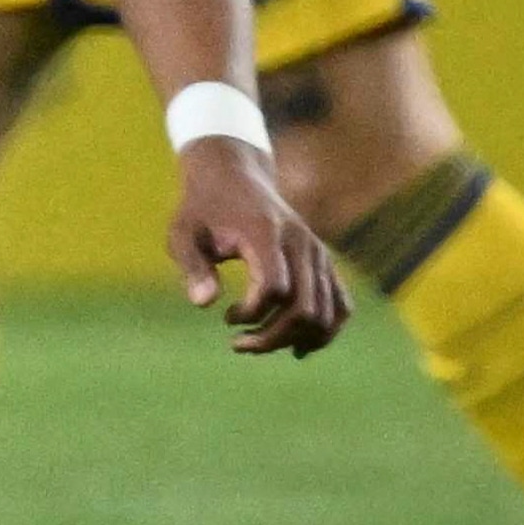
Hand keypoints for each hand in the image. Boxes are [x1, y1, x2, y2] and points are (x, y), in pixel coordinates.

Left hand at [170, 137, 345, 354]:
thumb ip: (191, 266)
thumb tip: (204, 304)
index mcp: (267, 233)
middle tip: (238, 343)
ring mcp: (319, 254)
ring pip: (326, 313)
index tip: (226, 316)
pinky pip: (341, 305)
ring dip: (294, 340)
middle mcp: (302, 244)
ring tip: (259, 343)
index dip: (252, 313)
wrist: (234, 177)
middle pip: (305, 308)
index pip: (275, 287)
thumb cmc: (203, 208)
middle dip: (272, 337)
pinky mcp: (325, 263)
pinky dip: (324, 331)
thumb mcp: (182, 232)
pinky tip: (298, 347)